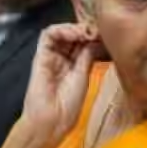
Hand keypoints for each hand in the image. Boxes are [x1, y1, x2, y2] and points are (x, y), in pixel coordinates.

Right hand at [20, 24, 99, 147]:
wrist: (51, 119)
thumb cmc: (68, 105)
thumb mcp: (83, 76)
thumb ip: (87, 57)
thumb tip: (95, 40)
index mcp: (75, 66)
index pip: (84, 43)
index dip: (93, 36)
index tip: (106, 35)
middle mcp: (63, 59)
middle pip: (73, 36)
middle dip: (86, 30)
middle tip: (98, 30)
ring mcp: (51, 56)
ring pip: (61, 32)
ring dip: (75, 28)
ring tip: (87, 32)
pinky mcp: (40, 56)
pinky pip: (47, 35)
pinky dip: (61, 30)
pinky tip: (75, 33)